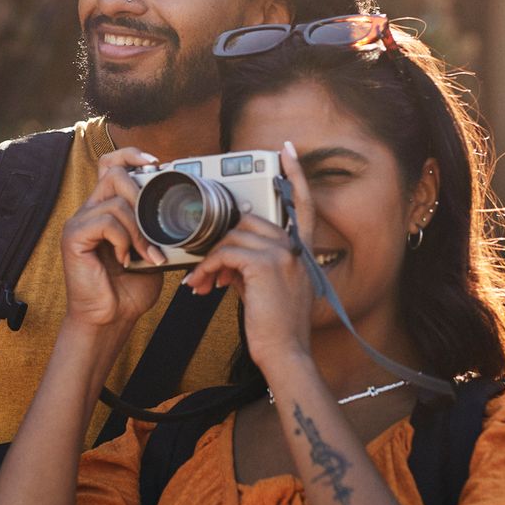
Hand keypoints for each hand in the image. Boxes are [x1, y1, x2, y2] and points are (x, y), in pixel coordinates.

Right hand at [61, 147, 166, 330]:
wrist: (110, 319)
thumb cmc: (129, 289)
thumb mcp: (152, 251)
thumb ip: (158, 228)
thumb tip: (183, 211)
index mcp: (106, 209)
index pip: (111, 164)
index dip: (131, 155)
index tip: (156, 162)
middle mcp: (90, 211)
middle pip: (114, 173)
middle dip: (142, 195)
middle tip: (155, 226)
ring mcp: (79, 222)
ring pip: (116, 201)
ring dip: (140, 230)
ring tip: (147, 256)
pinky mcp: (73, 237)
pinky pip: (107, 222)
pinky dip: (124, 240)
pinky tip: (125, 260)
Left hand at [181, 141, 316, 371]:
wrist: (284, 354)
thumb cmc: (275, 327)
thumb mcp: (269, 288)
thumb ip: (254, 263)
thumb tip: (226, 255)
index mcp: (300, 251)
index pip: (303, 204)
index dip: (295, 175)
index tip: (286, 149)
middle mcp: (295, 247)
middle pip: (248, 221)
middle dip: (221, 242)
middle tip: (204, 270)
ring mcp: (282, 254)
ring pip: (232, 237)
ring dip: (209, 260)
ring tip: (201, 284)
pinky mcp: (264, 266)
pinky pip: (224, 253)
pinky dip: (207, 268)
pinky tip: (202, 286)